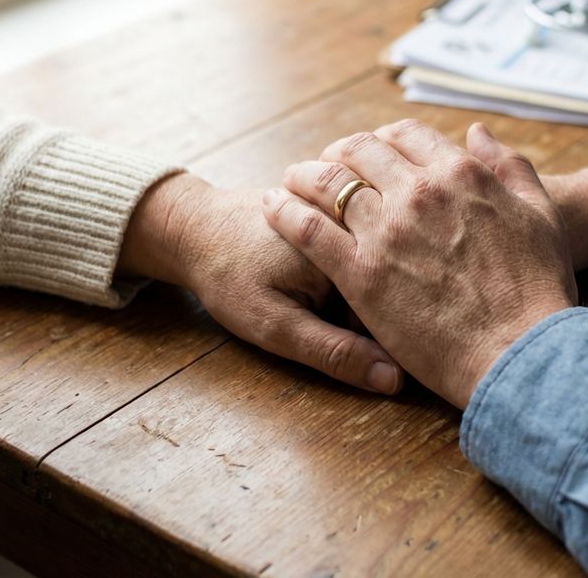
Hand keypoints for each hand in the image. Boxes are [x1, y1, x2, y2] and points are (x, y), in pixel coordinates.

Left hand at [118, 174, 403, 394]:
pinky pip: (357, 247)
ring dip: (355, 287)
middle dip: (366, 312)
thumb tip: (392, 379)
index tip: (361, 357)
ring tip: (308, 292)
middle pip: (381, 287)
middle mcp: (354, 224)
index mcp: (348, 254)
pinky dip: (347, 263)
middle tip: (315, 316)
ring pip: (370, 268)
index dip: (378, 341)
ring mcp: (346, 212)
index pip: (388, 313)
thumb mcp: (274, 326)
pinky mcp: (338, 210)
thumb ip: (334, 351)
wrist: (195, 227)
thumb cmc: (227, 277)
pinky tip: (316, 274)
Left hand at [263, 120, 577, 408]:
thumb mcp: (542, 215)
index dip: (384, 138)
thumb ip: (510, 167)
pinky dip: (284, 211)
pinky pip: (308, 228)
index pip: (408, 136)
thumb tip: (477, 133)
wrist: (521, 352)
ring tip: (291, 179)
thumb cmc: (539, 290)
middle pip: (361, 151)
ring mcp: (386, 230)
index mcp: (460, 174)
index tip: (372, 149)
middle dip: (340, 151)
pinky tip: (271, 206)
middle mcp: (418, 192)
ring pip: (328, 182)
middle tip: (326, 163)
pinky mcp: (360, 272)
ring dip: (305, 174)